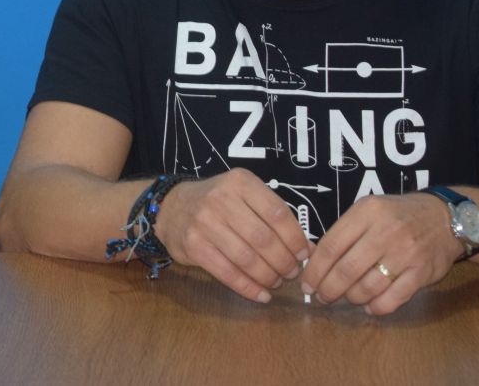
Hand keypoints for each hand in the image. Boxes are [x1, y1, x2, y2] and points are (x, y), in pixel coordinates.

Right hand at [155, 168, 310, 302]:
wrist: (170, 207)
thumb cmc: (216, 203)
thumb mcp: (243, 196)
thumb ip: (273, 217)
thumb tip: (308, 249)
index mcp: (240, 183)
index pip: (277, 213)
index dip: (295, 238)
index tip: (304, 254)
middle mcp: (221, 200)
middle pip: (263, 238)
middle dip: (284, 262)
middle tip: (292, 273)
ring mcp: (204, 223)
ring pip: (246, 258)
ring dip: (268, 276)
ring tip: (276, 282)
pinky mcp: (193, 245)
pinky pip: (227, 272)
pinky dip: (248, 288)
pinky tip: (261, 295)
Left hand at [301, 193, 461, 314]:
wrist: (444, 218)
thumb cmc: (397, 215)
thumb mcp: (368, 211)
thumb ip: (344, 232)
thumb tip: (314, 261)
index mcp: (366, 213)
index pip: (331, 246)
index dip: (315, 269)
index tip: (307, 283)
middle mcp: (385, 232)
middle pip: (346, 269)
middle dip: (328, 289)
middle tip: (321, 297)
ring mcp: (405, 254)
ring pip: (368, 286)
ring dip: (351, 298)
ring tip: (345, 298)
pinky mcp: (422, 273)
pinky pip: (393, 298)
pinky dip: (376, 307)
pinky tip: (368, 306)